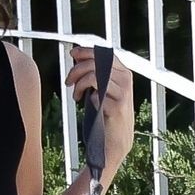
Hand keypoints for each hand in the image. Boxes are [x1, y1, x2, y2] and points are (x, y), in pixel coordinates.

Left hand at [66, 44, 133, 180]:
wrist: (114, 142)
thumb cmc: (105, 115)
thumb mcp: (100, 90)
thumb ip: (93, 73)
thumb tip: (76, 56)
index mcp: (123, 73)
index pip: (105, 53)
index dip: (87, 51)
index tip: (72, 54)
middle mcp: (126, 79)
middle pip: (97, 62)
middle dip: (77, 70)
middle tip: (68, 82)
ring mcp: (123, 93)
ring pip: (94, 75)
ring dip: (80, 84)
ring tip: (76, 96)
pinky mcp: (117, 106)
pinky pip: (95, 94)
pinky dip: (87, 98)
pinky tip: (86, 105)